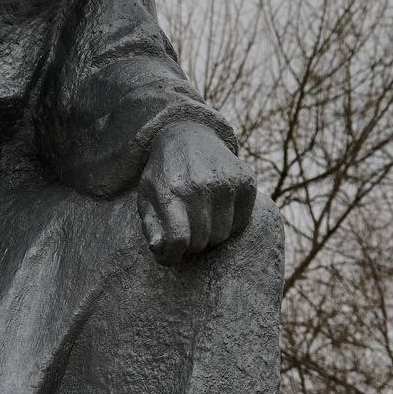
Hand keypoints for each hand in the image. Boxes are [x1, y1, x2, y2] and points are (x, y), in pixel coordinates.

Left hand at [139, 120, 255, 264]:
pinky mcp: (245, 180)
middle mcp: (200, 185)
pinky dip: (229, 224)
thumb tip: (159, 251)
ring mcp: (226, 182)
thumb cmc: (165, 173)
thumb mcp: (147, 196)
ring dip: (210, 235)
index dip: (172, 256)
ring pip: (222, 235)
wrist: (189, 135)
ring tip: (200, 221)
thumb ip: (150, 227)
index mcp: (171, 190)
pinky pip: (241, 222)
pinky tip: (217, 209)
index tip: (169, 258)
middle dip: (191, 244)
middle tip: (185, 232)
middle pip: (201, 241)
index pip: (178, 239)